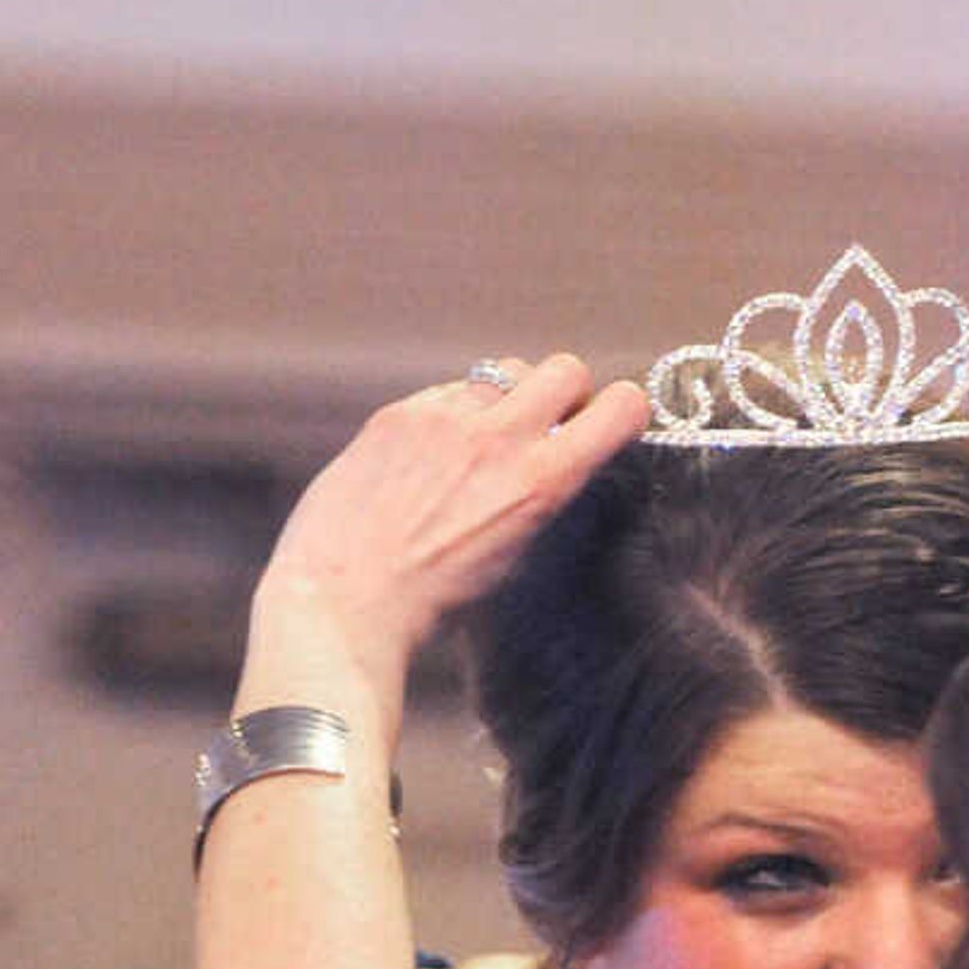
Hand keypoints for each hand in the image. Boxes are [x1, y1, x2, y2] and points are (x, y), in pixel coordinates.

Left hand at [258, 354, 650, 679]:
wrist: (346, 599)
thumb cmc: (430, 601)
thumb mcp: (512, 558)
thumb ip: (540, 498)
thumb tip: (555, 461)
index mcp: (542, 482)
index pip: (621, 407)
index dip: (623, 409)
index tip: (610, 422)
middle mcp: (501, 438)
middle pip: (564, 367)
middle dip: (563, 392)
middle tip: (543, 423)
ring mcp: (447, 418)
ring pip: (500, 374)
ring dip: (501, 400)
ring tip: (474, 443)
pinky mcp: (400, 414)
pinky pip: (444, 393)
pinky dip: (447, 415)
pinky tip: (424, 458)